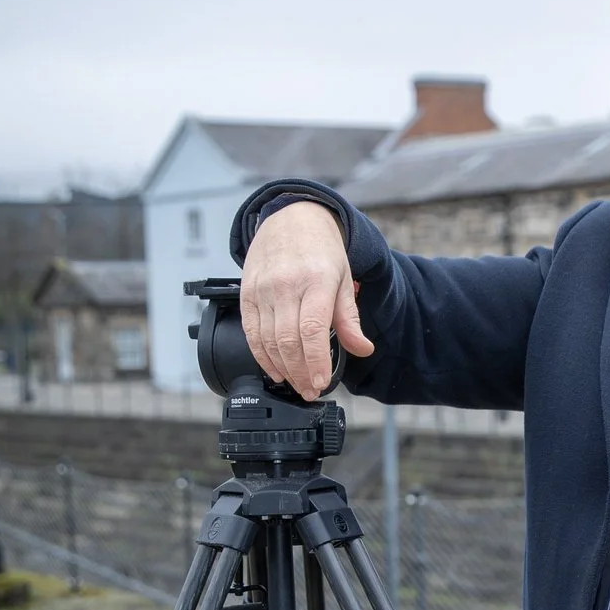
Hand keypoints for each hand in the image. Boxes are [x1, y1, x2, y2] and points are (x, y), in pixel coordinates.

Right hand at [240, 200, 373, 398]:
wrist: (291, 218)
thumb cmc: (321, 250)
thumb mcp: (344, 279)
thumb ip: (350, 319)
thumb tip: (362, 349)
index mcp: (316, 281)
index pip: (312, 330)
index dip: (315, 362)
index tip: (321, 383)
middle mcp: (286, 285)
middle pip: (288, 341)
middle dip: (300, 373)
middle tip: (311, 390)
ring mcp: (262, 289)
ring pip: (267, 340)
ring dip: (282, 369)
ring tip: (297, 383)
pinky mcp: (246, 293)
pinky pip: (250, 332)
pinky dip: (261, 356)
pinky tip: (275, 369)